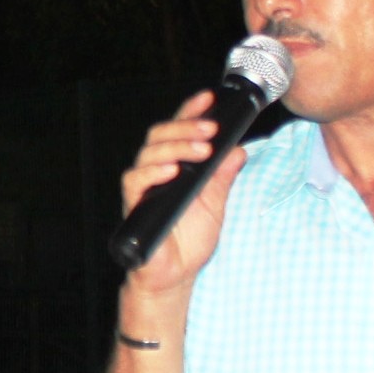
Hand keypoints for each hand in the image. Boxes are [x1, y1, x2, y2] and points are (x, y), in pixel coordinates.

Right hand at [119, 88, 252, 300]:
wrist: (176, 275)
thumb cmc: (190, 240)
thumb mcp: (216, 204)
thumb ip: (223, 177)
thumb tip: (238, 151)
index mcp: (175, 166)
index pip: (179, 130)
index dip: (191, 111)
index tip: (209, 97)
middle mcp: (156, 172)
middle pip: (160, 135)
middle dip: (185, 126)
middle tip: (210, 128)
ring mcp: (144, 188)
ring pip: (148, 154)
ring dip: (176, 147)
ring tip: (201, 149)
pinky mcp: (135, 206)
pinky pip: (135, 182)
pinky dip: (153, 173)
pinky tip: (171, 171)